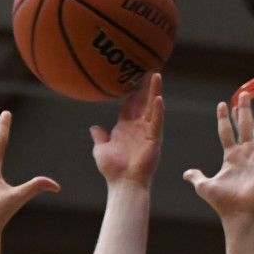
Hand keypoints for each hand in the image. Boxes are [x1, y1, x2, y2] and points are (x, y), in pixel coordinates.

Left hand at [90, 72, 163, 186]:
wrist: (123, 183)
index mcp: (125, 128)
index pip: (129, 106)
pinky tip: (159, 98)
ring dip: (154, 92)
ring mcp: (147, 132)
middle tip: (149, 70)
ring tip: (156, 76)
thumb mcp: (101, 150)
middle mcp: (138, 128)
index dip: (131, 93)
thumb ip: (99, 137)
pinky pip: (157, 122)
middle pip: (143, 102)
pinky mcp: (154, 139)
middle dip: (145, 87)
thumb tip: (94, 127)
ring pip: (152, 107)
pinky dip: (158, 111)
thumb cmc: (112, 169)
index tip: (131, 78)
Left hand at [183, 92, 253, 218]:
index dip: (224, 118)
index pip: (226, 131)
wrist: (240, 213)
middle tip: (244, 93)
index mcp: (231, 156)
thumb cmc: (223, 202)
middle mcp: (246, 152)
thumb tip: (186, 174)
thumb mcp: (205, 187)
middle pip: (246, 125)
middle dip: (245, 109)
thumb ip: (197, 177)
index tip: (223, 104)